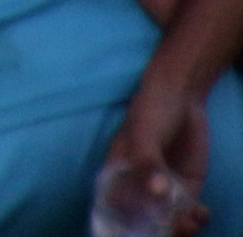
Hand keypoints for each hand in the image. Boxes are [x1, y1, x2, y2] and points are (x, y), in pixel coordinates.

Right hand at [106, 75, 212, 236]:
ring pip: (167, 219)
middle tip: (178, 226)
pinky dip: (195, 217)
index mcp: (118, 174)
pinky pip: (187, 210)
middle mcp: (138, 185)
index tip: (144, 229)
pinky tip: (202, 211)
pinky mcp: (184, 186)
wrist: (180, 96)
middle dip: (161, 229)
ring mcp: (162, 187)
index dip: (126, 224)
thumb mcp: (144, 134)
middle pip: (144, 219)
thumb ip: (147, 162)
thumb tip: (157, 193)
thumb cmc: (150, 110)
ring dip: (180, 227)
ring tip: (192, 220)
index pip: (116, 207)